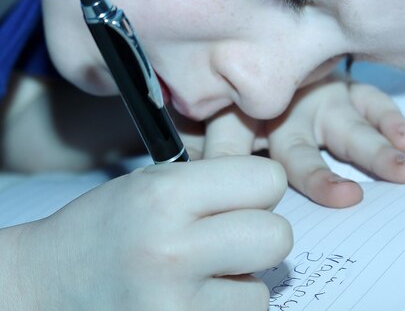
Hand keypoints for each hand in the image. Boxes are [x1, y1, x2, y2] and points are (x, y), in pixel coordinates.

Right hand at [8, 158, 291, 310]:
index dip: (259, 189)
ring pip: (261, 292)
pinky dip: (225, 310)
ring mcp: (173, 306)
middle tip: (232, 238)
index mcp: (165, 196)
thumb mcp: (154, 183)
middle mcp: (171, 251)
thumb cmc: (110, 226)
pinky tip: (192, 299)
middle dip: (262, 235)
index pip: (268, 181)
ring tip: (200, 275)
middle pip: (277, 237)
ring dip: (240, 284)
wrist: (49, 283)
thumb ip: (218, 182)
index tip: (242, 197)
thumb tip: (281, 192)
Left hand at [197, 79, 404, 207]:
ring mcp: (320, 95)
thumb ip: (202, 146)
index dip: (237, 167)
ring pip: (347, 127)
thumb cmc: (234, 101)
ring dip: (377, 151)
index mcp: (239, 114)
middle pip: (299, 146)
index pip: (232, 144)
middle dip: (321, 175)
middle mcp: (282, 105)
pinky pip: (372, 101)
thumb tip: (189, 172)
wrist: (262, 51)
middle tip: (346, 199)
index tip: (254, 197)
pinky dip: (390, 119)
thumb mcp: (206, 121)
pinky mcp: (348, 89)